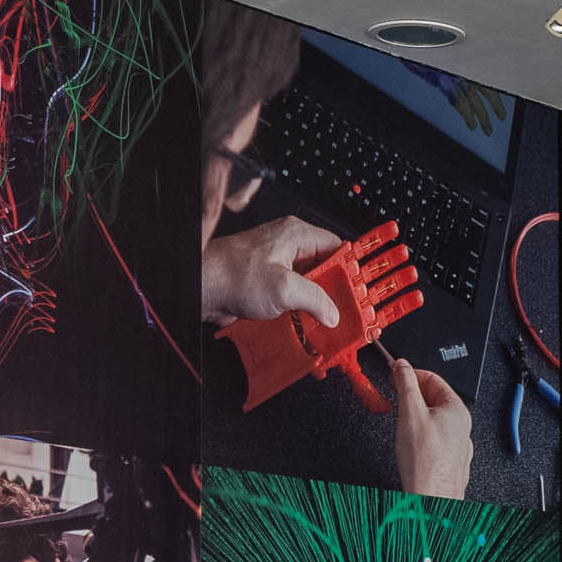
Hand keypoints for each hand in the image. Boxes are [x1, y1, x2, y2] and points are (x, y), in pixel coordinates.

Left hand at [202, 216, 342, 326]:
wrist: (201, 288)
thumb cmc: (230, 274)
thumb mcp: (283, 287)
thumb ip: (315, 298)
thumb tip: (333, 311)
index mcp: (295, 235)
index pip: (337, 247)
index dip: (350, 268)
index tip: (360, 288)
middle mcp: (287, 248)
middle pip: (324, 270)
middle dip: (334, 293)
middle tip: (345, 311)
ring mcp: (276, 268)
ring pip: (308, 287)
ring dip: (316, 307)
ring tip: (326, 324)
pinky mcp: (267, 287)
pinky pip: (292, 299)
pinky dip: (299, 313)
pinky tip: (304, 327)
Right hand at [392, 358, 471, 500]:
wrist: (431, 498)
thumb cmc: (425, 463)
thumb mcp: (410, 413)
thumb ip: (406, 385)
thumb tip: (402, 366)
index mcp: (457, 409)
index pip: (434, 379)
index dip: (412, 373)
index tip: (396, 373)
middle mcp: (462, 426)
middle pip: (435, 398)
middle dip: (413, 395)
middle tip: (396, 395)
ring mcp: (458, 444)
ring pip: (435, 419)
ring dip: (417, 415)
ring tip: (402, 421)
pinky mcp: (450, 460)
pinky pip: (436, 438)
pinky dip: (422, 434)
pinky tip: (412, 442)